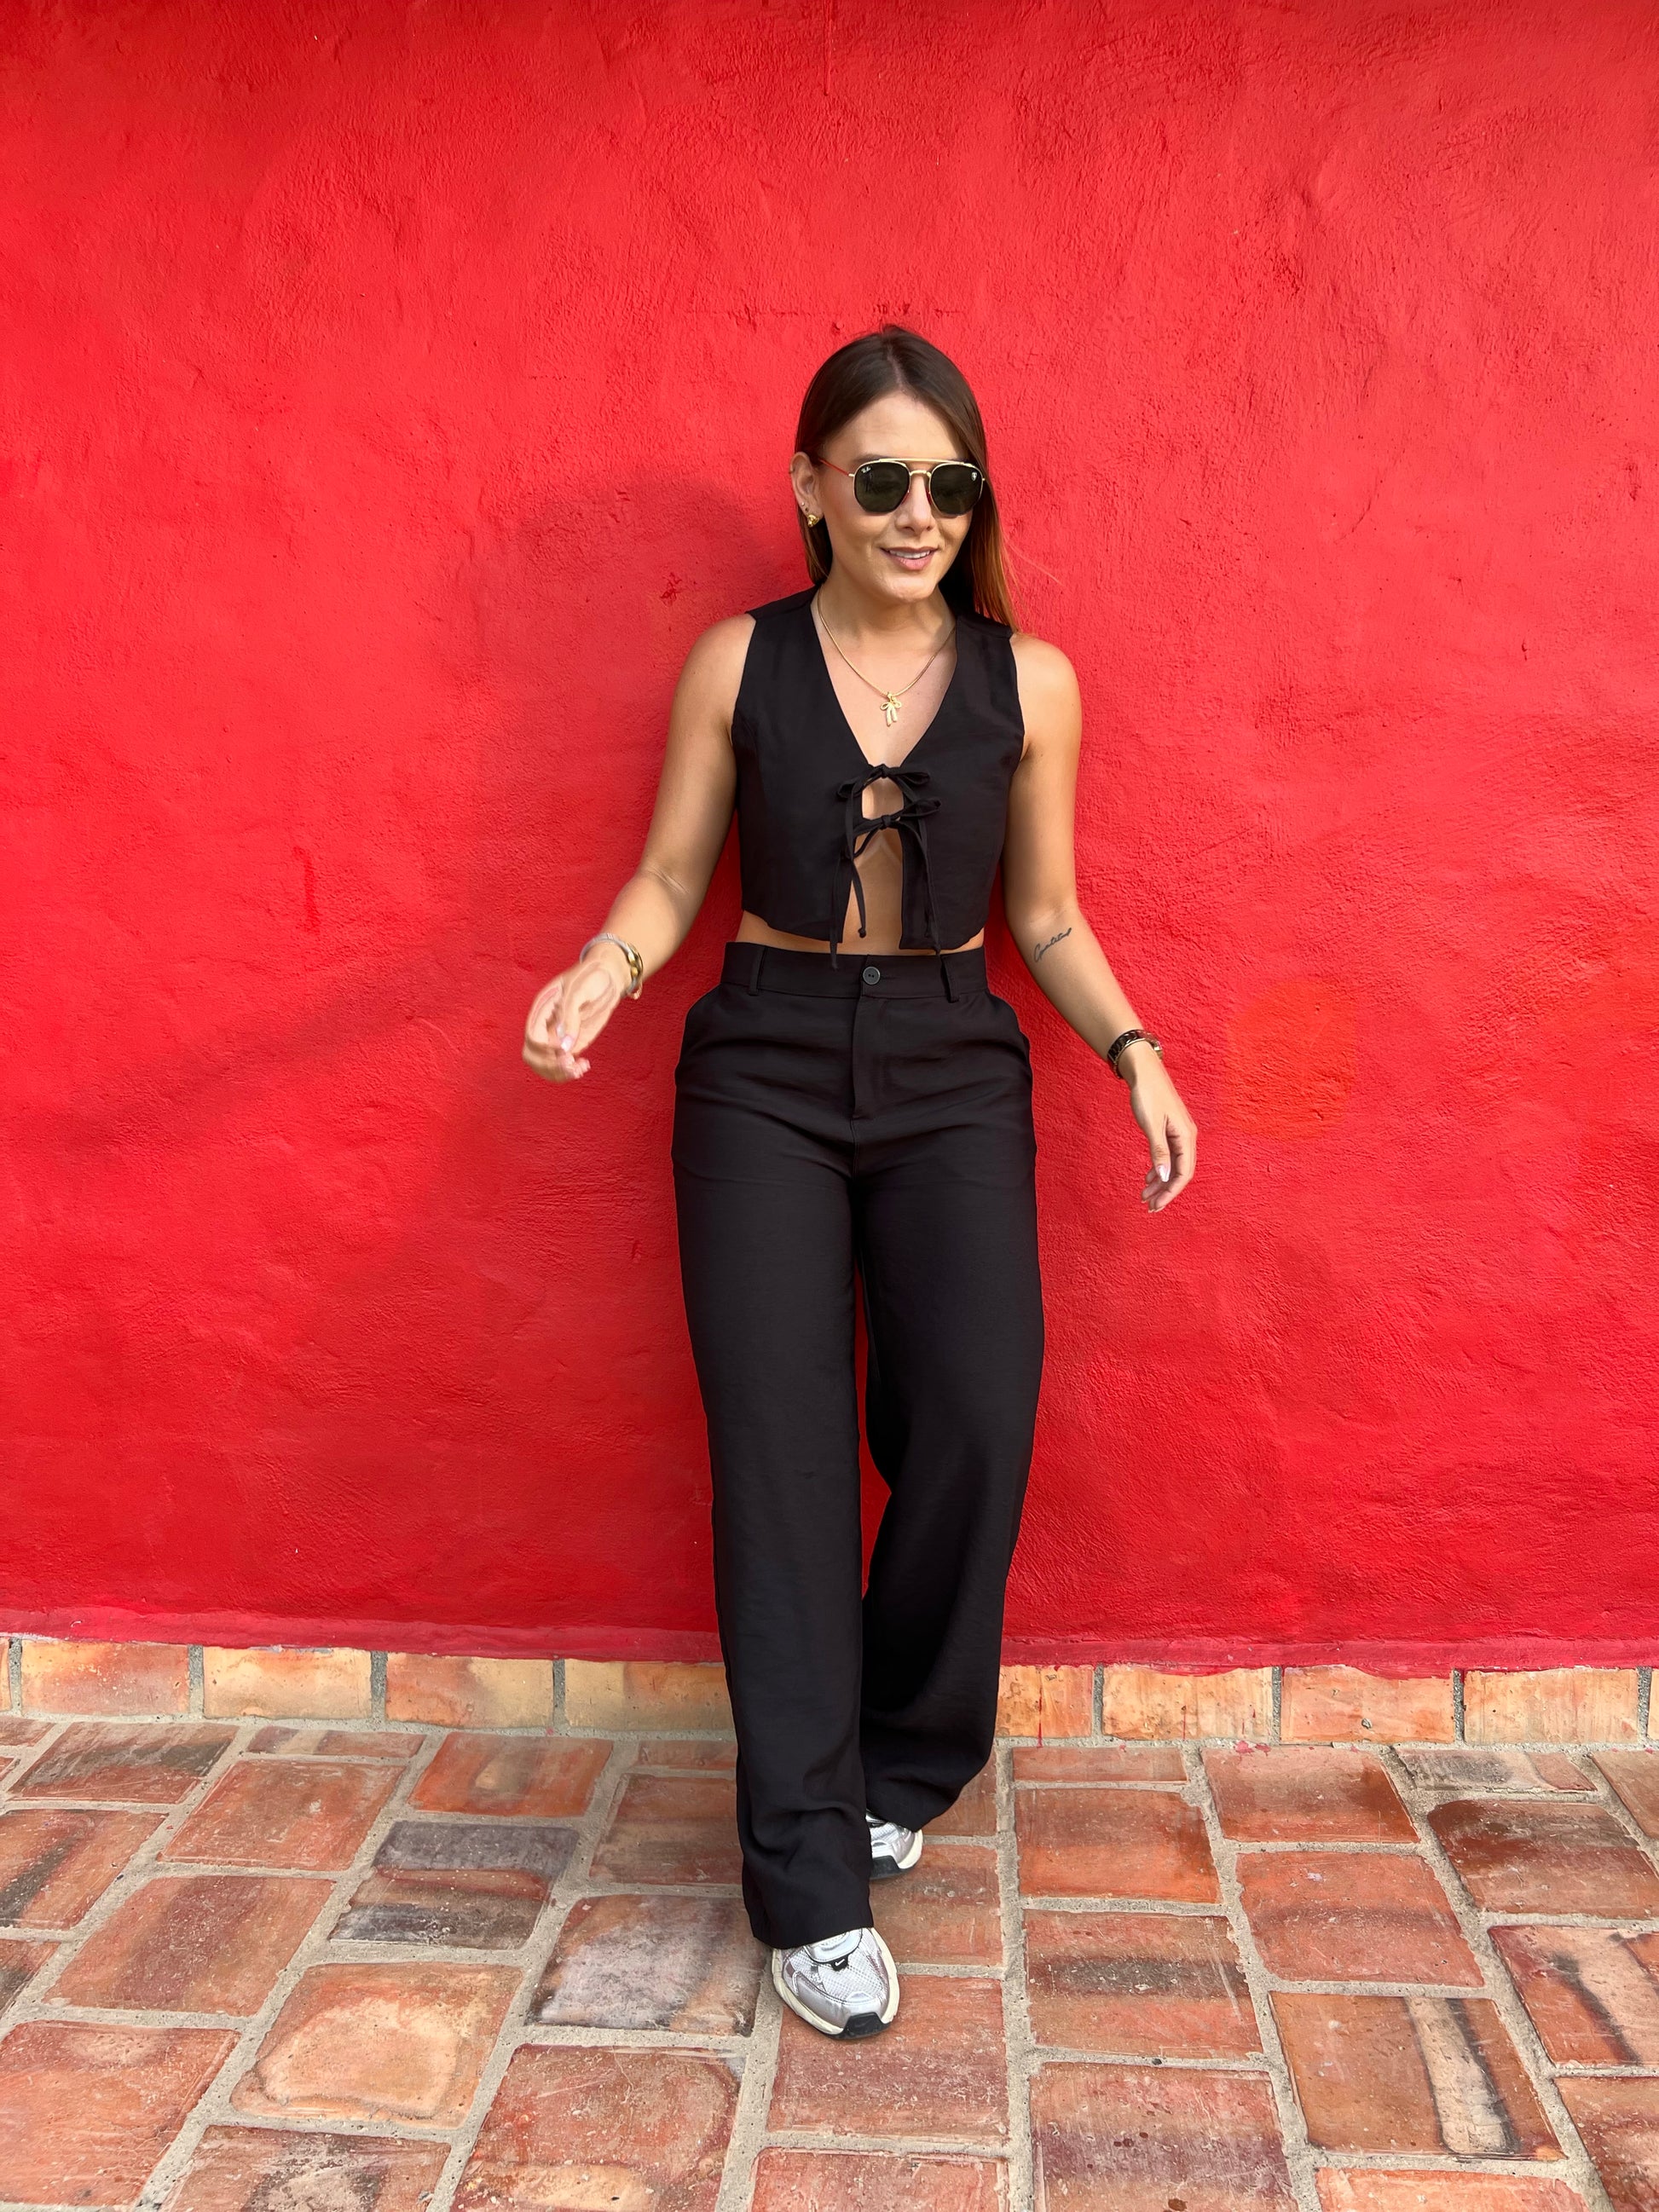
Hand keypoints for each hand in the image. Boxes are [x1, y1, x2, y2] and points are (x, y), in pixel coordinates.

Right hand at [522, 946, 629, 1082]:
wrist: (608, 976)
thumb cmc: (591, 977)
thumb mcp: (579, 991)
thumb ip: (569, 1017)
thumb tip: (564, 1047)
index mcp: (542, 1010)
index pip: (533, 1038)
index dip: (545, 1049)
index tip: (565, 1051)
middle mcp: (546, 1025)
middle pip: (532, 1056)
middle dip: (549, 1066)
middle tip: (570, 1064)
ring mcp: (558, 1036)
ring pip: (546, 1065)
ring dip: (560, 1073)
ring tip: (579, 1069)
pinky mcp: (572, 1042)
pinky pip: (564, 1064)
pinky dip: (571, 1071)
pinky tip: (585, 1065)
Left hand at [1123, 1050, 1196, 1211]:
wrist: (1144, 1070)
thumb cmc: (1147, 1095)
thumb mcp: (1151, 1125)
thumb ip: (1158, 1151)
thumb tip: (1163, 1177)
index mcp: (1186, 1136)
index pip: (1183, 1173)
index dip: (1170, 1191)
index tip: (1156, 1205)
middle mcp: (1187, 1137)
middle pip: (1180, 1172)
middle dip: (1165, 1191)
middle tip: (1149, 1207)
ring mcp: (1179, 1133)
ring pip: (1173, 1165)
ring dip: (1160, 1182)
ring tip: (1145, 1195)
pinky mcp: (1170, 1130)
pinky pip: (1169, 1156)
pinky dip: (1159, 1168)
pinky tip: (1148, 1177)